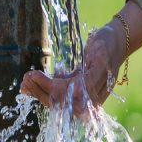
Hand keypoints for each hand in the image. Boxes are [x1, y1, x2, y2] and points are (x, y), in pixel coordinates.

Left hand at [21, 1, 141, 113]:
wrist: (117, 40)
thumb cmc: (109, 46)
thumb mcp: (101, 59)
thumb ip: (90, 80)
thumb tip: (75, 93)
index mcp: (94, 96)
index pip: (64, 97)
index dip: (46, 88)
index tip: (33, 74)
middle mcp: (87, 100)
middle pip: (57, 102)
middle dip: (39, 90)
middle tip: (24, 78)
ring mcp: (81, 95)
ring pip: (55, 99)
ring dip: (38, 90)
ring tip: (25, 80)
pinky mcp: (76, 89)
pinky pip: (57, 93)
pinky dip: (43, 88)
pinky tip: (33, 81)